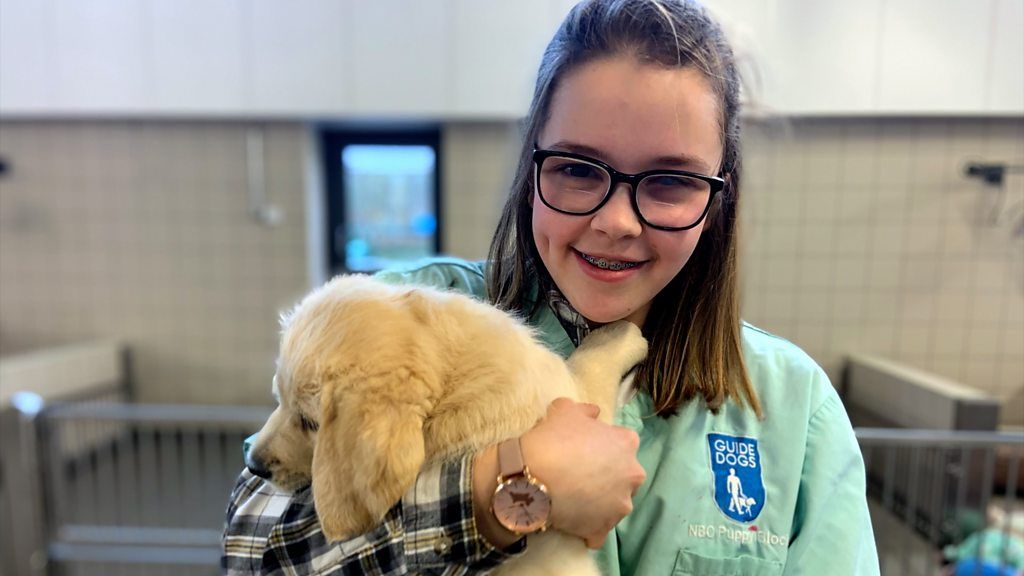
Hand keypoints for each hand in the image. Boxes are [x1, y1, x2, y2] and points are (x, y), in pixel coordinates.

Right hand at [520, 397, 644, 548]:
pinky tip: (573, 519)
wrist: (530, 479)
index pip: (622, 442)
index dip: (602, 445)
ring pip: (614, 502)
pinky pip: (600, 529)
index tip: (583, 449)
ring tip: (575, 498)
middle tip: (580, 473)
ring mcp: (620, 504)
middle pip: (623, 474)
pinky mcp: (604, 528)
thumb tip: (594, 412)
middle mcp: (632, 474)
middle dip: (607, 475)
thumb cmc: (551, 440)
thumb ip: (584, 410)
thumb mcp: (564, 411)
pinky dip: (589, 526)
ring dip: (600, 501)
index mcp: (626, 443)